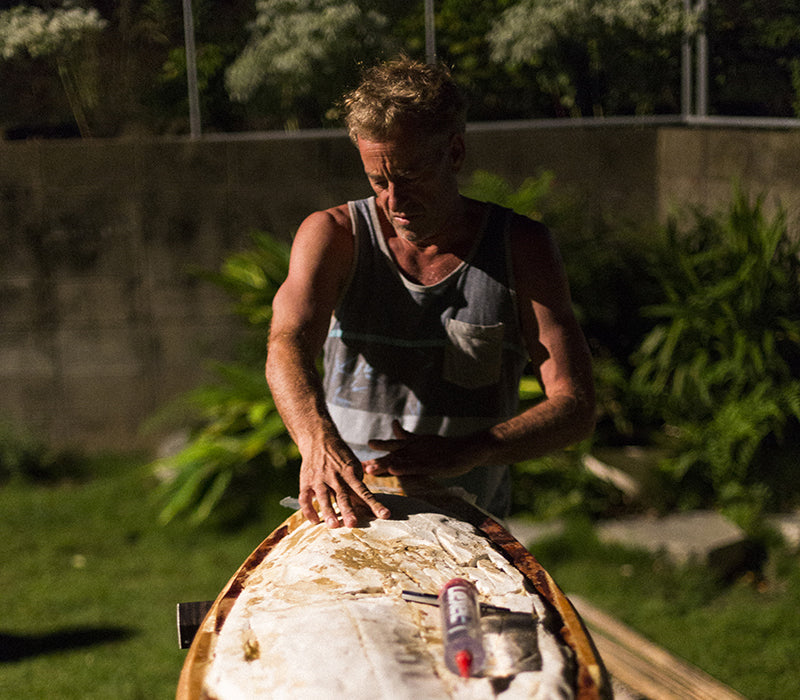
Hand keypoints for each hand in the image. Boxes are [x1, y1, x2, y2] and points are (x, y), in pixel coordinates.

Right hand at [298, 436, 389, 527]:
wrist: (319, 439)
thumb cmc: (340, 457)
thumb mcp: (353, 466)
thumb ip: (357, 486)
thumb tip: (367, 506)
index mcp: (350, 473)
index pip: (364, 491)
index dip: (374, 504)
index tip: (385, 515)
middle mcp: (335, 477)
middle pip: (342, 496)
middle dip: (348, 510)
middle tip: (353, 524)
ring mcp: (319, 479)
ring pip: (323, 497)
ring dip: (328, 511)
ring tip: (333, 525)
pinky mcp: (306, 482)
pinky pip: (305, 498)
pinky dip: (308, 510)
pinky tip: (314, 521)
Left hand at [364, 420, 478, 478]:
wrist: (467, 450)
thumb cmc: (444, 447)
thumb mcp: (422, 439)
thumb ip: (406, 435)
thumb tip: (394, 424)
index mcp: (411, 445)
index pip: (390, 448)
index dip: (376, 451)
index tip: (358, 458)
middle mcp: (413, 449)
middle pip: (391, 455)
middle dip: (377, 460)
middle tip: (360, 466)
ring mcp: (422, 456)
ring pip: (400, 461)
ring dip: (385, 465)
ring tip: (370, 468)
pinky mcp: (432, 465)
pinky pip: (415, 467)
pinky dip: (404, 468)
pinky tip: (394, 471)